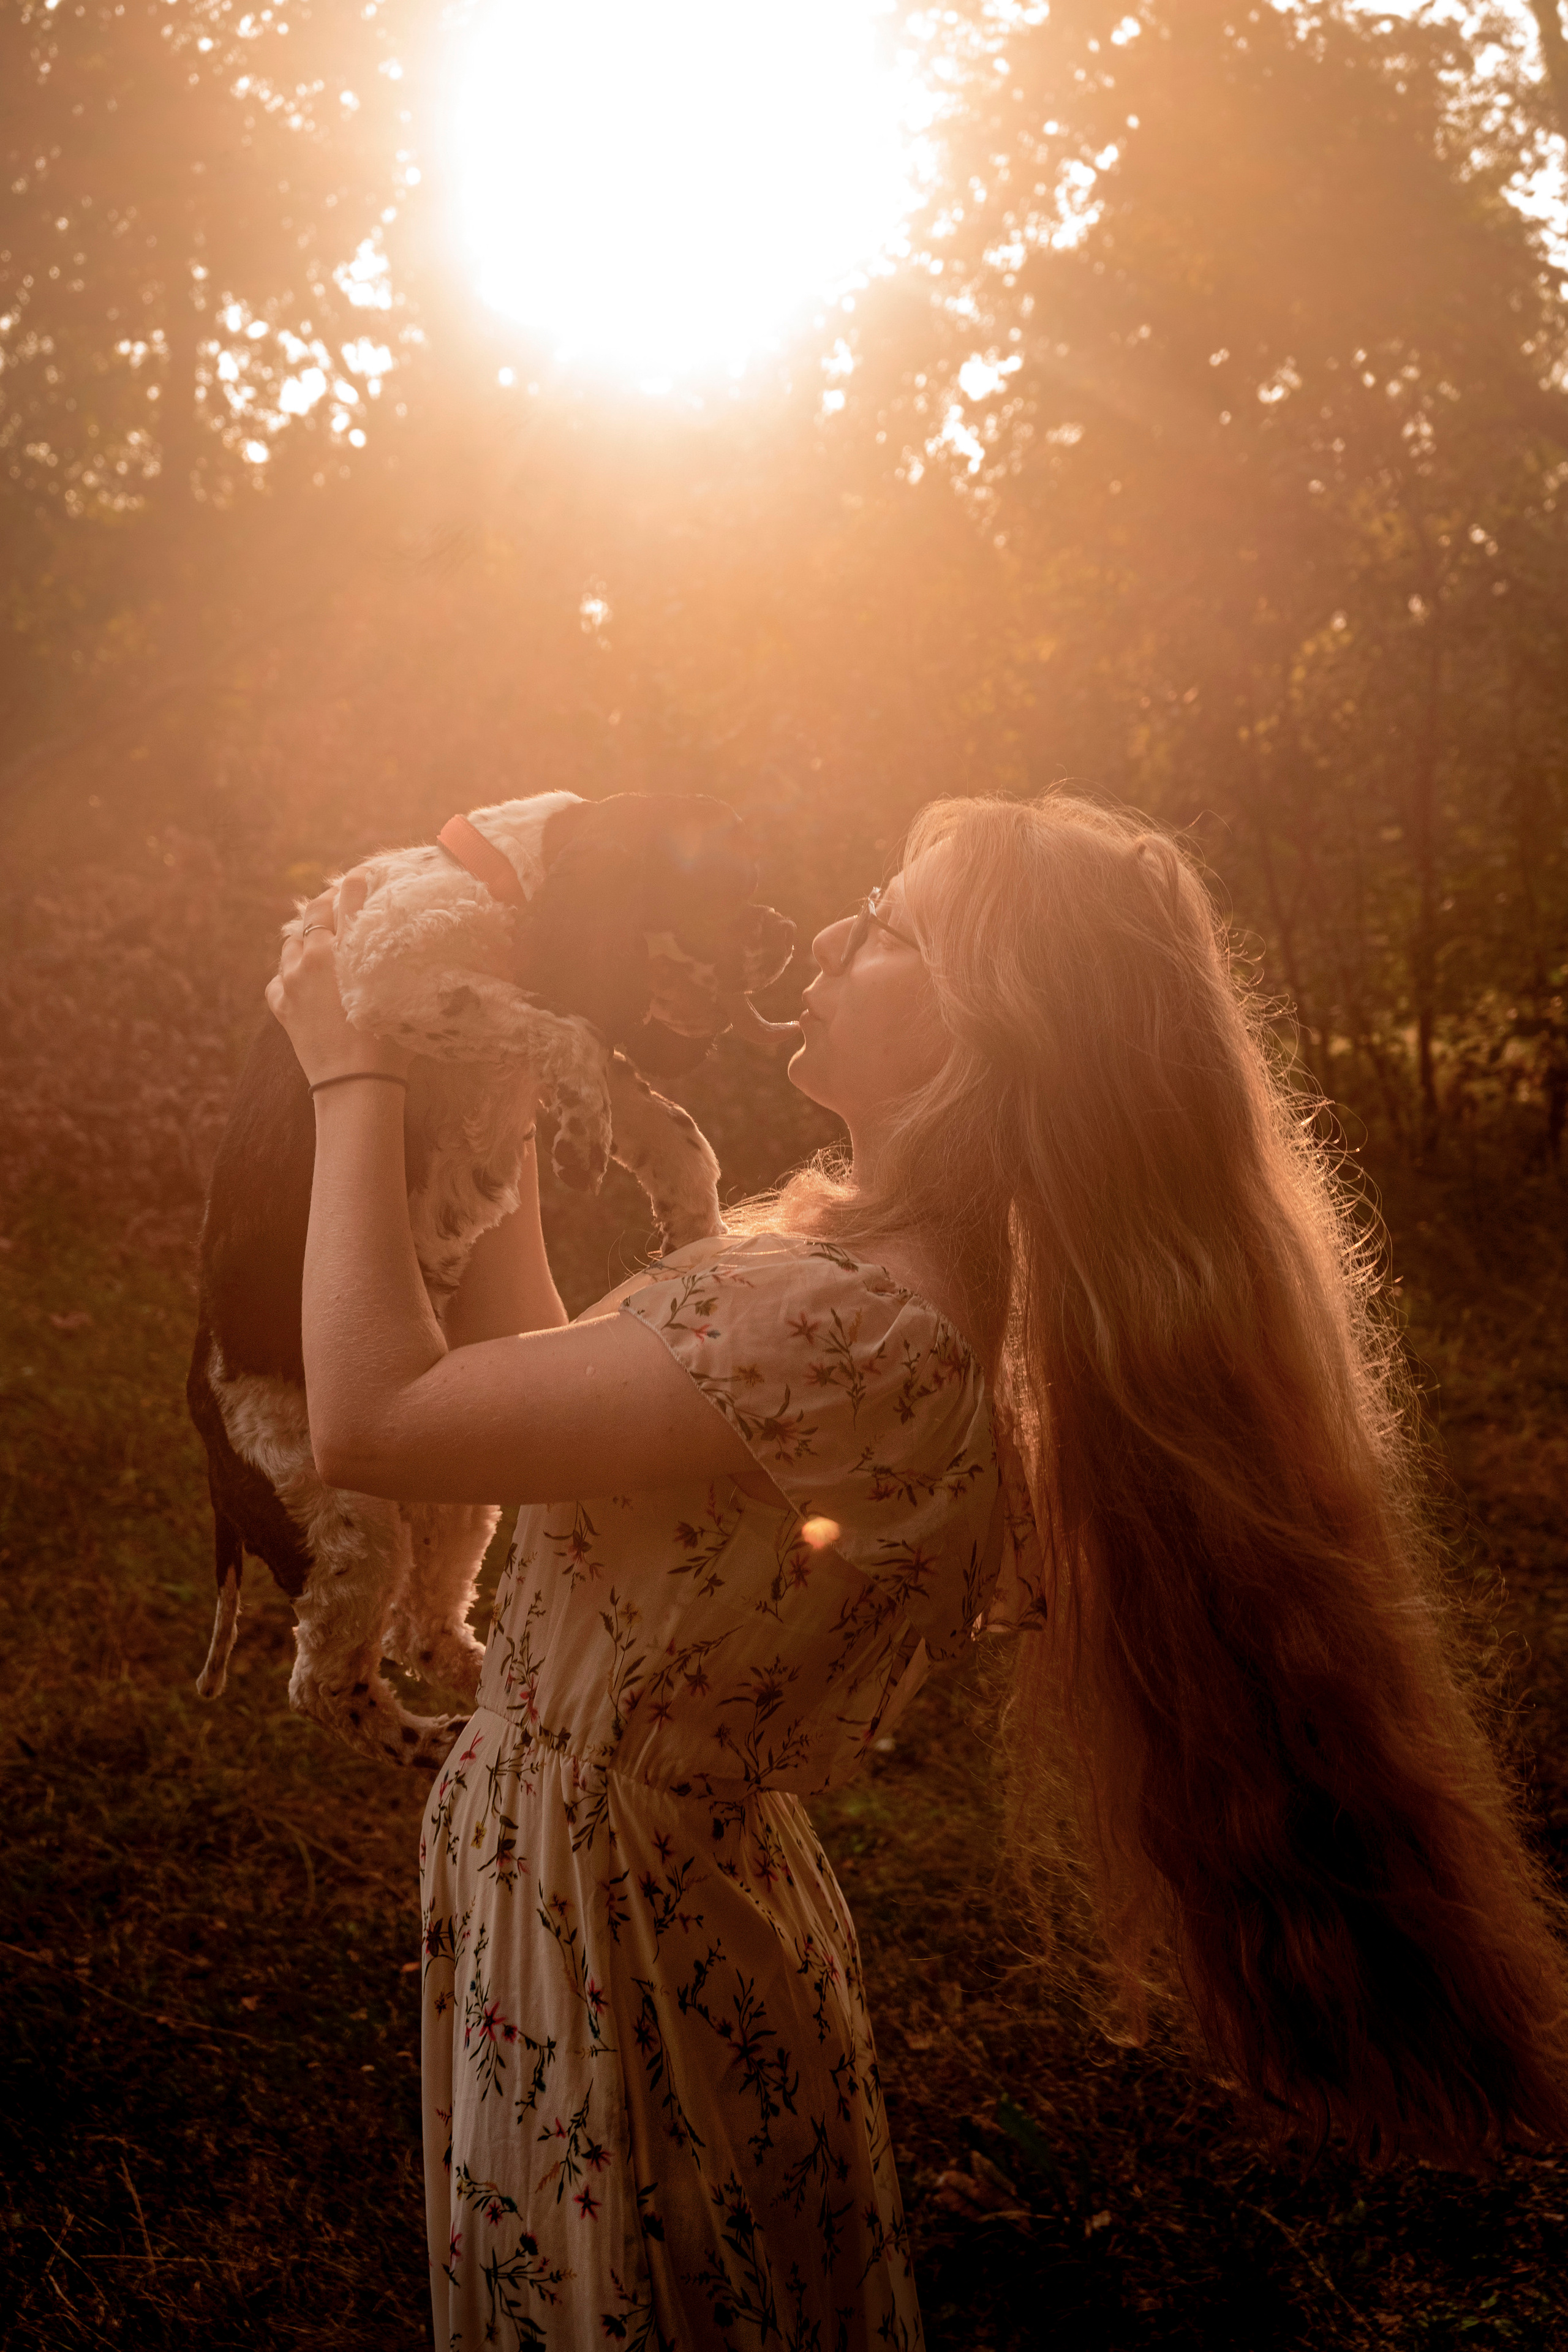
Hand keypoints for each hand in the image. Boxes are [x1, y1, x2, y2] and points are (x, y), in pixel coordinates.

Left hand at [265, 872, 411, 1087]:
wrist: (356, 1085)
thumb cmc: (391, 1044)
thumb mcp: (401, 994)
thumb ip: (401, 964)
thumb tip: (414, 947)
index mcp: (344, 951)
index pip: (348, 901)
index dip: (355, 884)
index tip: (362, 875)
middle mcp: (312, 959)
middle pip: (313, 915)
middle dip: (326, 903)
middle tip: (338, 899)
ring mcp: (291, 983)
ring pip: (291, 944)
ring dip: (305, 938)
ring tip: (320, 941)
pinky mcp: (282, 1007)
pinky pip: (278, 980)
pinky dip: (288, 975)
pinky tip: (300, 980)